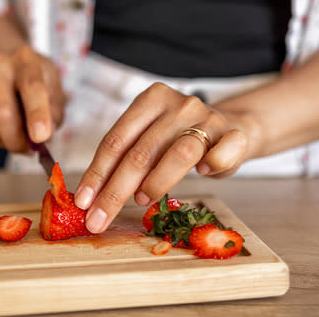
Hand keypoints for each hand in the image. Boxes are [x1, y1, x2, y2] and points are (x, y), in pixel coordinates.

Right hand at [0, 45, 65, 151]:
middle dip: (18, 140)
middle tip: (30, 149)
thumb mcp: (55, 86)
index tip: (41, 137)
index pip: (32, 87)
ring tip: (21, 135)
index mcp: (26, 60)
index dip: (37, 114)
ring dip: (8, 142)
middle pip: (2, 112)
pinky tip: (7, 126)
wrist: (8, 62)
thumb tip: (43, 138)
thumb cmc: (36, 77)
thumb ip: (55, 111)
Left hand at [74, 82, 255, 233]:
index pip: (116, 140)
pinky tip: (203, 174)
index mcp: (151, 100)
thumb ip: (126, 158)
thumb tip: (90, 197)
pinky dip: (213, 163)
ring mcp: (208, 118)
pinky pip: (223, 151)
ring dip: (156, 182)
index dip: (97, 174)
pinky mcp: (235, 135)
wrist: (232, 128)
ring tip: (141, 200)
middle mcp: (179, 105)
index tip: (83, 202)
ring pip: (179, 153)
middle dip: (115, 191)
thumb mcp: (150, 139)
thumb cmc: (181, 139)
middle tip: (100, 219)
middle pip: (141, 152)